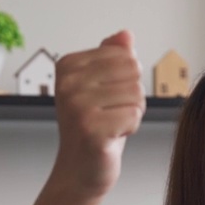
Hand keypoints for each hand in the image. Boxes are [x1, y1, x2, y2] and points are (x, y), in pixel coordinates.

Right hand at [52, 29, 146, 195]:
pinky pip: (134, 115)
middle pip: (133, 72)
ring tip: (110, 126)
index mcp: (68, 65)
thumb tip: (125, 35)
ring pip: (136, 94)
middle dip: (132, 97)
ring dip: (132, 114)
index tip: (106, 99)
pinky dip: (130, 129)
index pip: (126, 56)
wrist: (81, 169)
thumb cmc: (96, 127)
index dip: (126, 81)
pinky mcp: (90, 128)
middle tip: (111, 115)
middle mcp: (67, 82)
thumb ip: (113, 58)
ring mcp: (76, 105)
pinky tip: (111, 138)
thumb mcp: (105, 86)